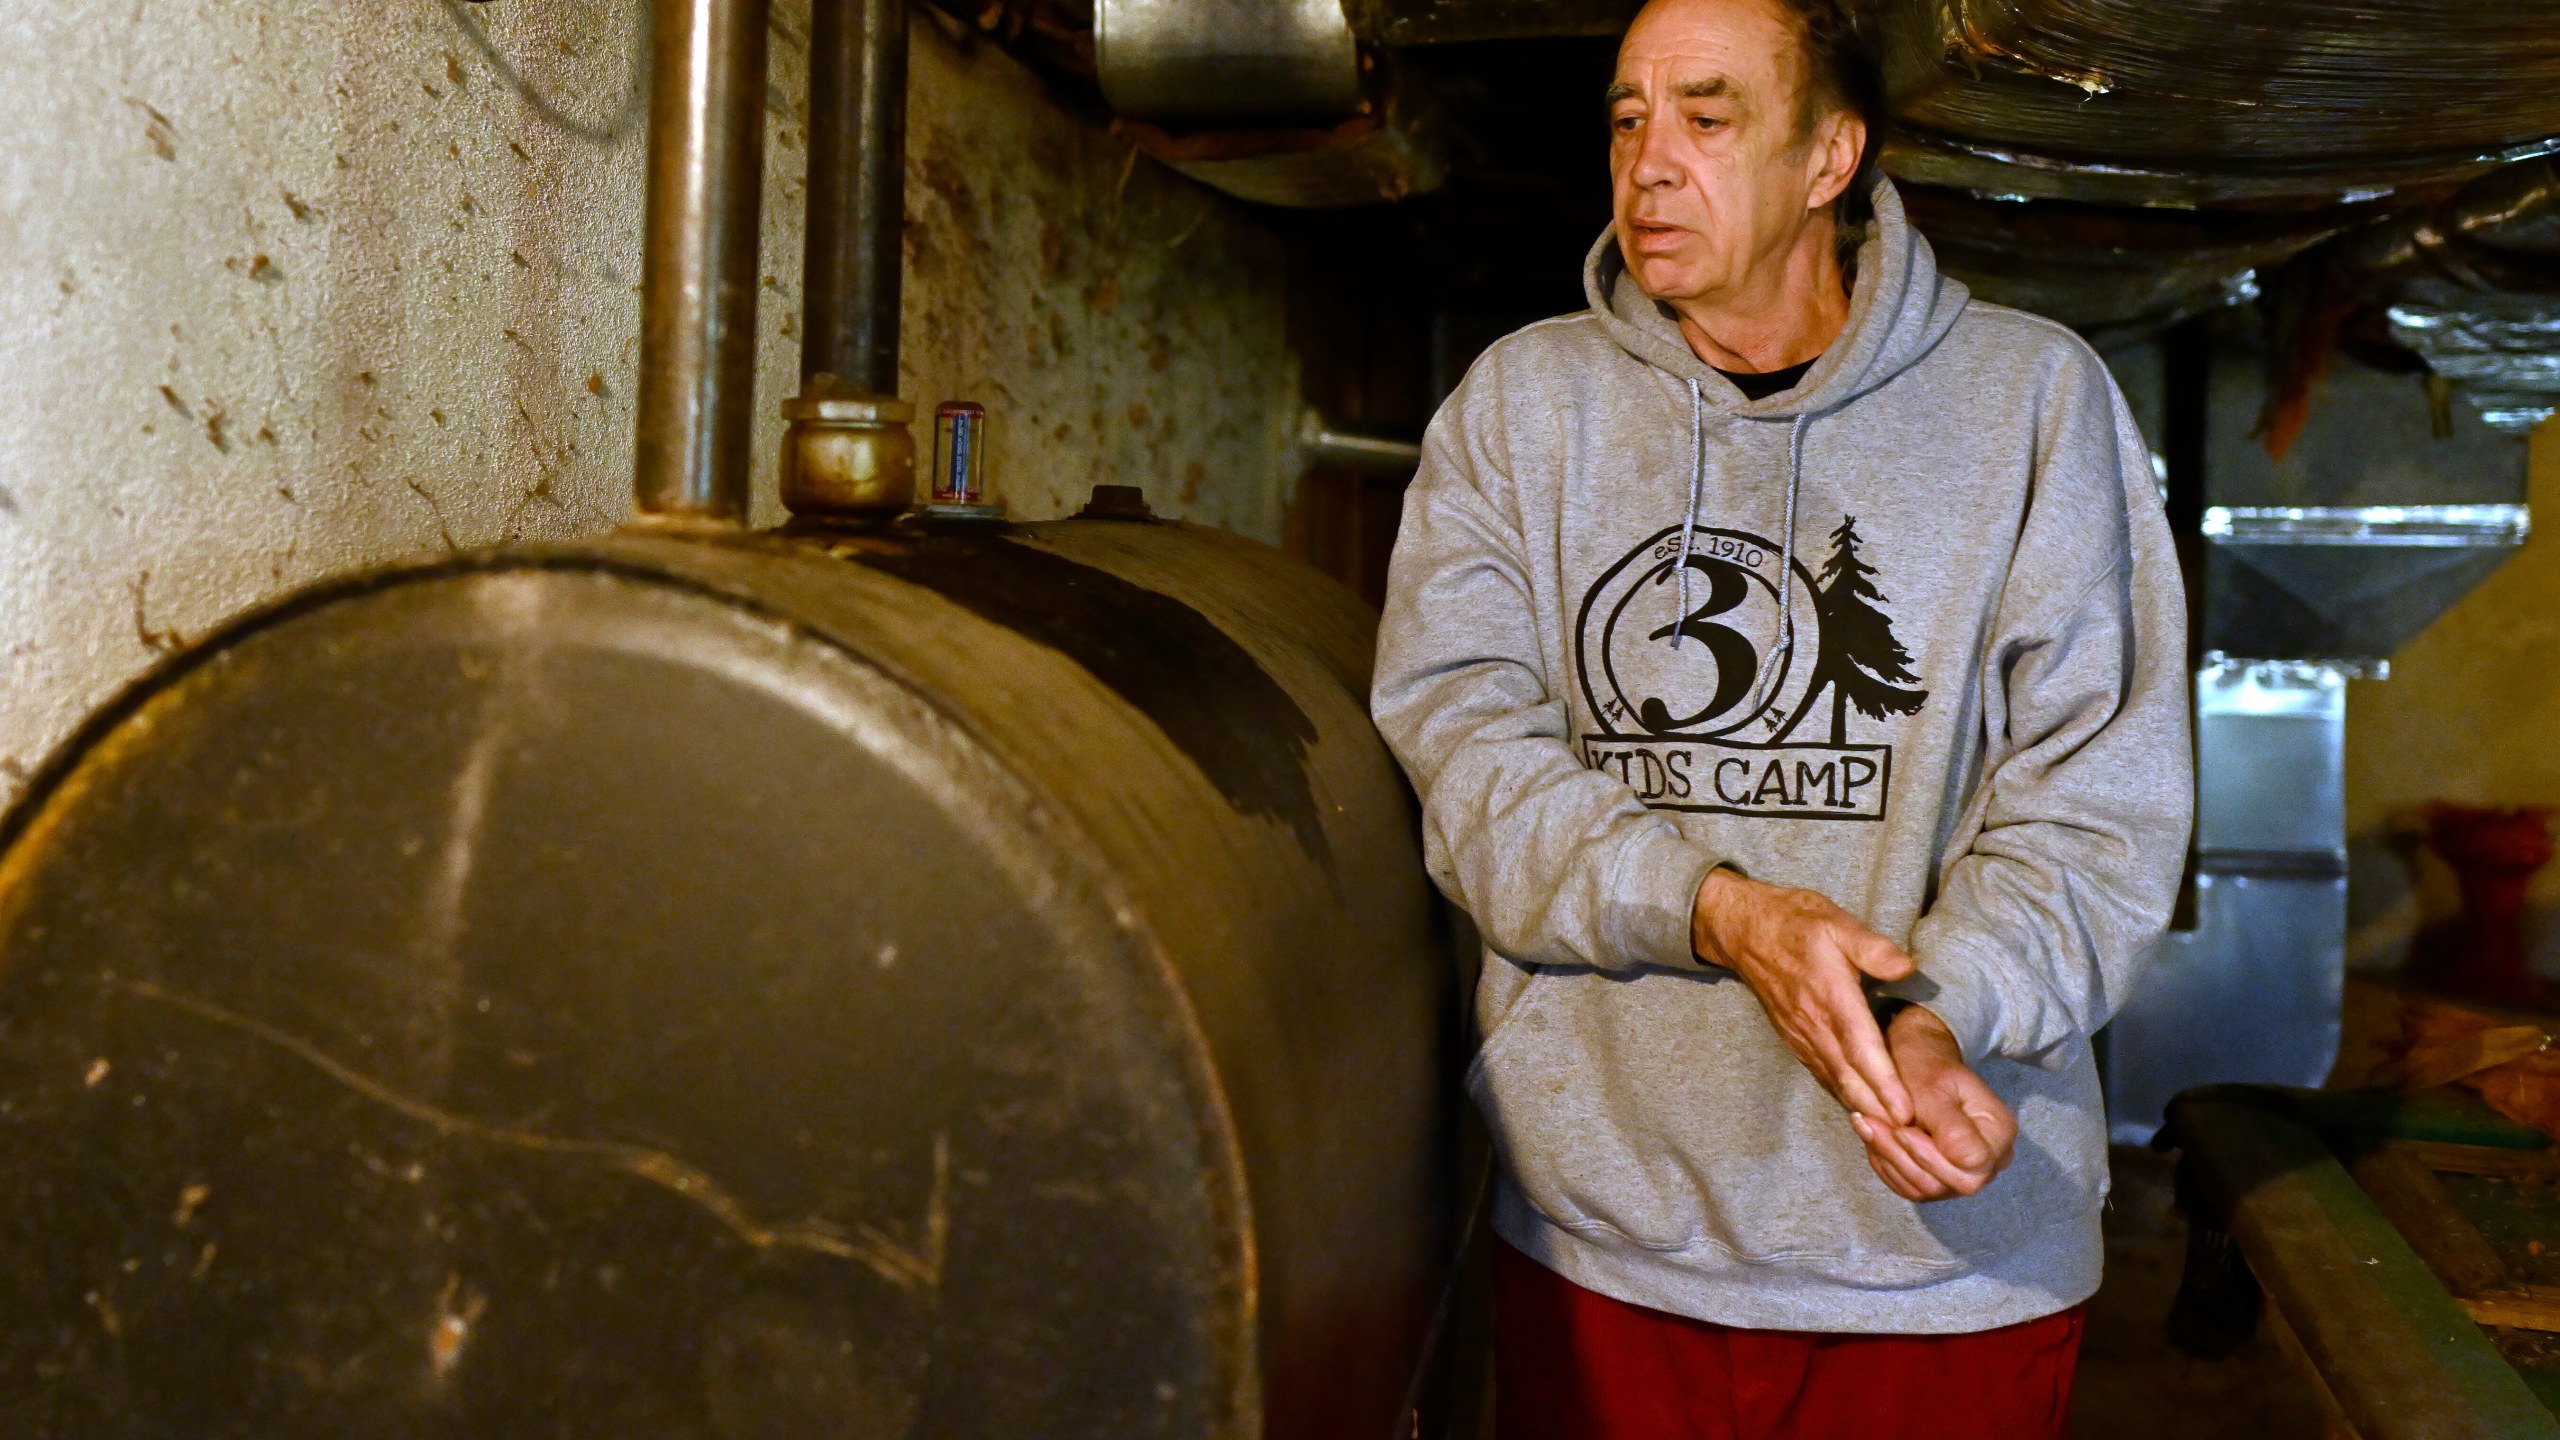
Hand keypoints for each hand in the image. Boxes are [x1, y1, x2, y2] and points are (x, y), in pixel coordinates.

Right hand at [1690, 868, 1916, 1125]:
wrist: (1745, 931)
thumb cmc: (1796, 923)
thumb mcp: (1836, 922)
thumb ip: (1871, 947)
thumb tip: (1905, 968)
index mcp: (1830, 995)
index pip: (1860, 1048)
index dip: (1883, 1082)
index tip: (1905, 1111)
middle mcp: (1814, 1024)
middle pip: (1849, 1077)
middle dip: (1879, 1110)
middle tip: (1911, 1140)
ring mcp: (1802, 1036)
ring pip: (1835, 1081)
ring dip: (1863, 1110)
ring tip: (1894, 1136)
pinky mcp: (1796, 1040)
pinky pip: (1824, 1075)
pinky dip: (1845, 1096)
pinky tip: (1865, 1111)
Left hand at [1851, 1006, 2016, 1201]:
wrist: (1916, 1064)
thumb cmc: (1926, 1067)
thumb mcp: (1934, 1087)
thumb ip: (1949, 1124)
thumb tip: (1968, 1159)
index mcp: (1999, 1132)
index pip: (1971, 1165)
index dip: (1932, 1155)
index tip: (1902, 1129)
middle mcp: (1989, 1162)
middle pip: (1949, 1184)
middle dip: (1904, 1157)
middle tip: (1871, 1125)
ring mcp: (1964, 1174)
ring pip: (1926, 1189)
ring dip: (1889, 1159)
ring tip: (1866, 1126)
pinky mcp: (1940, 1181)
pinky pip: (1911, 1188)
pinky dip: (1887, 1166)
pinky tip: (1874, 1139)